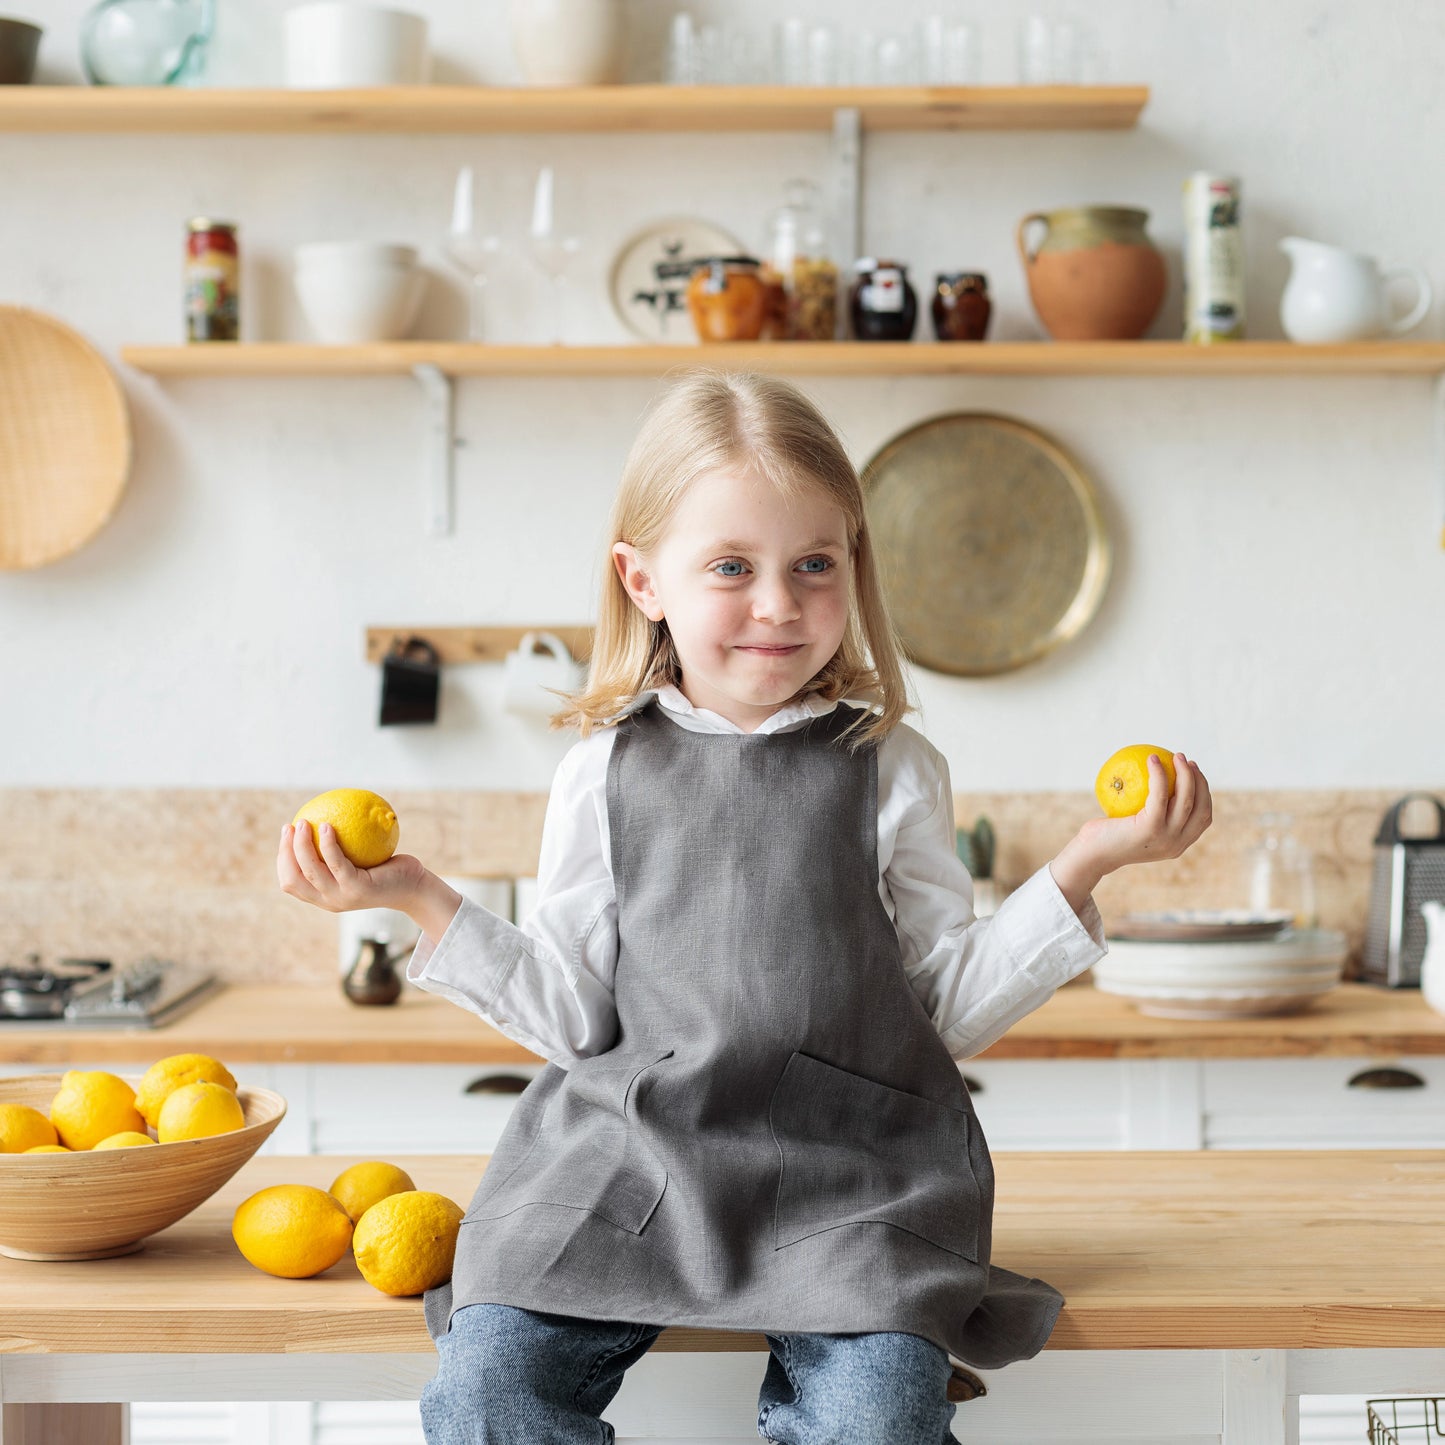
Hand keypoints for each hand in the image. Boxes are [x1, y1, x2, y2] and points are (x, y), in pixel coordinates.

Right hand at [276, 820, 428, 914]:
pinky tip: (328, 825)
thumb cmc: (385, 870)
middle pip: (293, 879)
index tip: (286, 833)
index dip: (282, 858)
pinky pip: (337, 862)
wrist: (413, 886)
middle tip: (290, 826)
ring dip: (302, 845)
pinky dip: (328, 843)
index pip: (290, 882)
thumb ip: (339, 851)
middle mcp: (329, 901)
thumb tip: (321, 818)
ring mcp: (342, 897)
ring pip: (311, 871)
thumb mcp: (357, 862)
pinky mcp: (358, 889)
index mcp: (323, 897)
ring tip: (304, 822)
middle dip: (285, 851)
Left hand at [1050, 753, 1212, 913]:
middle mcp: (1176, 845)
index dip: (1204, 793)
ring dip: (1185, 774)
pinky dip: (1159, 774)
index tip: (1195, 774)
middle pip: (1201, 808)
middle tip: (1187, 761)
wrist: (1090, 855)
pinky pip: (1160, 794)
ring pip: (1185, 800)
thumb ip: (1150, 814)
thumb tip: (1156, 782)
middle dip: (1200, 781)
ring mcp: (1165, 838)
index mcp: (1177, 845)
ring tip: (1176, 756)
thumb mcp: (1135, 827)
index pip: (1203, 818)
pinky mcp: (1150, 828)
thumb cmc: (1107, 836)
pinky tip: (1152, 759)